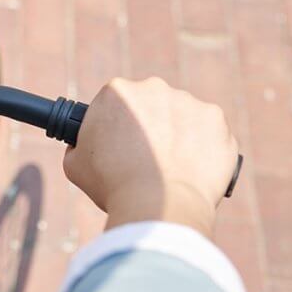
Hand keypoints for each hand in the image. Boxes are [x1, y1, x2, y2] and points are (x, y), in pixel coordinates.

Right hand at [65, 77, 238, 236]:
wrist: (160, 205)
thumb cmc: (112, 185)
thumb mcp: (75, 163)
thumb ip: (80, 144)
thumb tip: (85, 144)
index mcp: (117, 92)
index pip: (116, 101)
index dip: (116, 123)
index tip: (120, 143)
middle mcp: (154, 87)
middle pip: (151, 102)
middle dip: (149, 123)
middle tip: (146, 156)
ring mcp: (188, 101)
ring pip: (182, 115)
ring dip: (178, 133)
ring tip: (172, 166)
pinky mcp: (216, 119)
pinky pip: (208, 130)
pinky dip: (204, 146)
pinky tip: (193, 167)